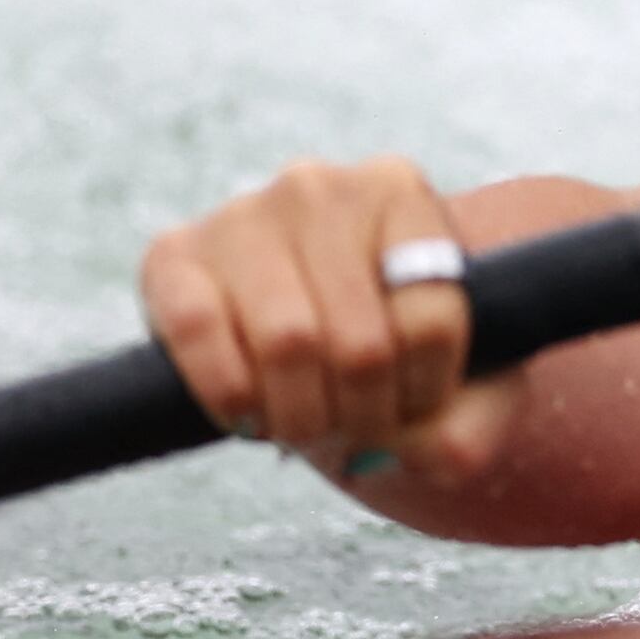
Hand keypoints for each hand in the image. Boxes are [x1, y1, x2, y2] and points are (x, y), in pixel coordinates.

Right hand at [139, 158, 514, 489]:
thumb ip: (468, 428)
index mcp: (401, 193)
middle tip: (357, 431)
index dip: (426, 388)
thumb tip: (421, 449)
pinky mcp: (171, 255)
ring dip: (303, 416)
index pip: (433, 314)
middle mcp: (320, 189)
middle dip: (362, 414)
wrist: (310, 338)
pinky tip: (251, 414)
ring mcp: (241, 215)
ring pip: (288, 343)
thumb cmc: (396, 356)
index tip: (416, 406)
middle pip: (361, 342)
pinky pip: (200, 333)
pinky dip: (230, 395)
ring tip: (310, 426)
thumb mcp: (463, 386)